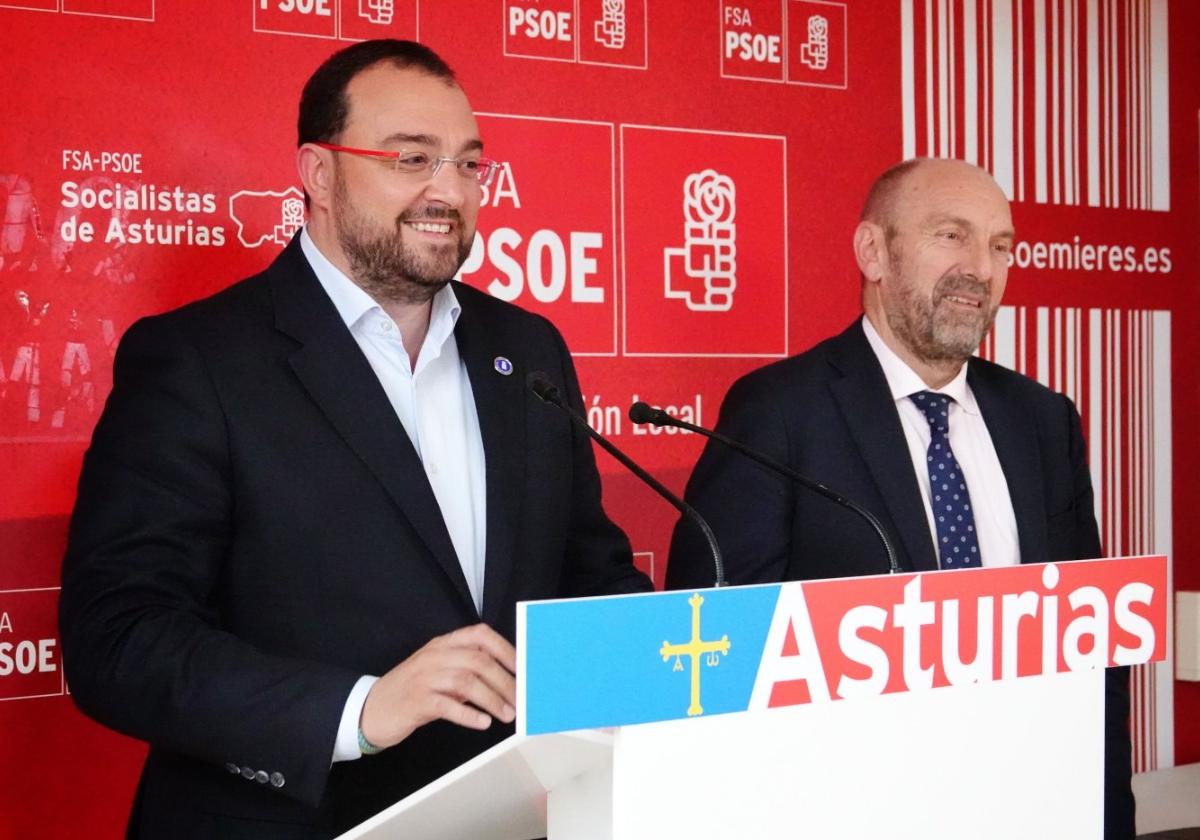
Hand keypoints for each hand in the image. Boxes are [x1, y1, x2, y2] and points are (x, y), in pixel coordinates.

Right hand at [359, 623, 516, 749]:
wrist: (372, 709)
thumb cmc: (412, 690)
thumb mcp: (440, 672)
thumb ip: (468, 671)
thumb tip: (506, 680)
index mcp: (443, 644)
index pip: (480, 635)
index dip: (505, 649)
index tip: (523, 667)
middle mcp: (434, 656)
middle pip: (478, 661)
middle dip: (505, 681)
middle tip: (520, 699)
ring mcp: (424, 677)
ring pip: (466, 682)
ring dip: (492, 699)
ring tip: (507, 714)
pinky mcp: (416, 701)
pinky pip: (447, 706)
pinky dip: (468, 714)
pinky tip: (482, 722)